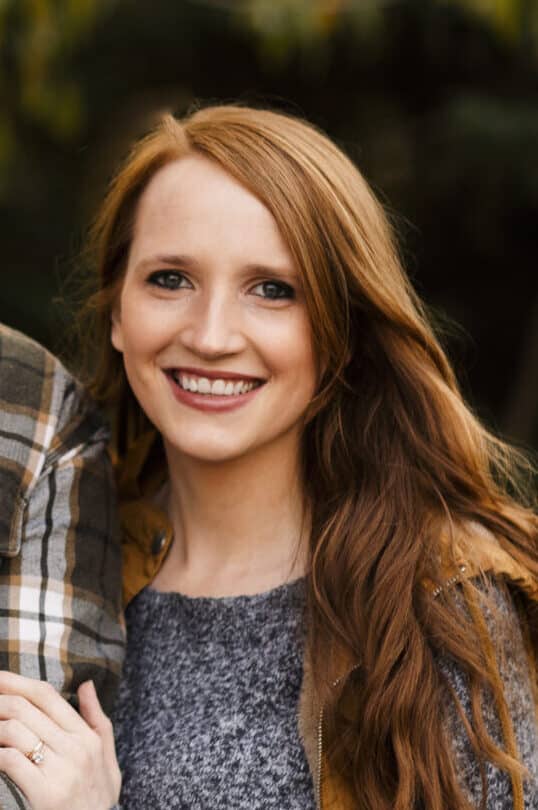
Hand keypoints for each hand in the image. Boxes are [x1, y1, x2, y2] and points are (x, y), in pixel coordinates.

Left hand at [0, 671, 120, 809]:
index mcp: (87, 736)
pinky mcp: (45, 793)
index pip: (47, 696)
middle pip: (26, 709)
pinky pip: (10, 760)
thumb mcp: (107, 759)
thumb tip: (86, 684)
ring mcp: (61, 771)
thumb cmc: (98, 800)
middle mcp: (76, 748)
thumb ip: (97, 719)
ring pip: (14, 731)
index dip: (18, 682)